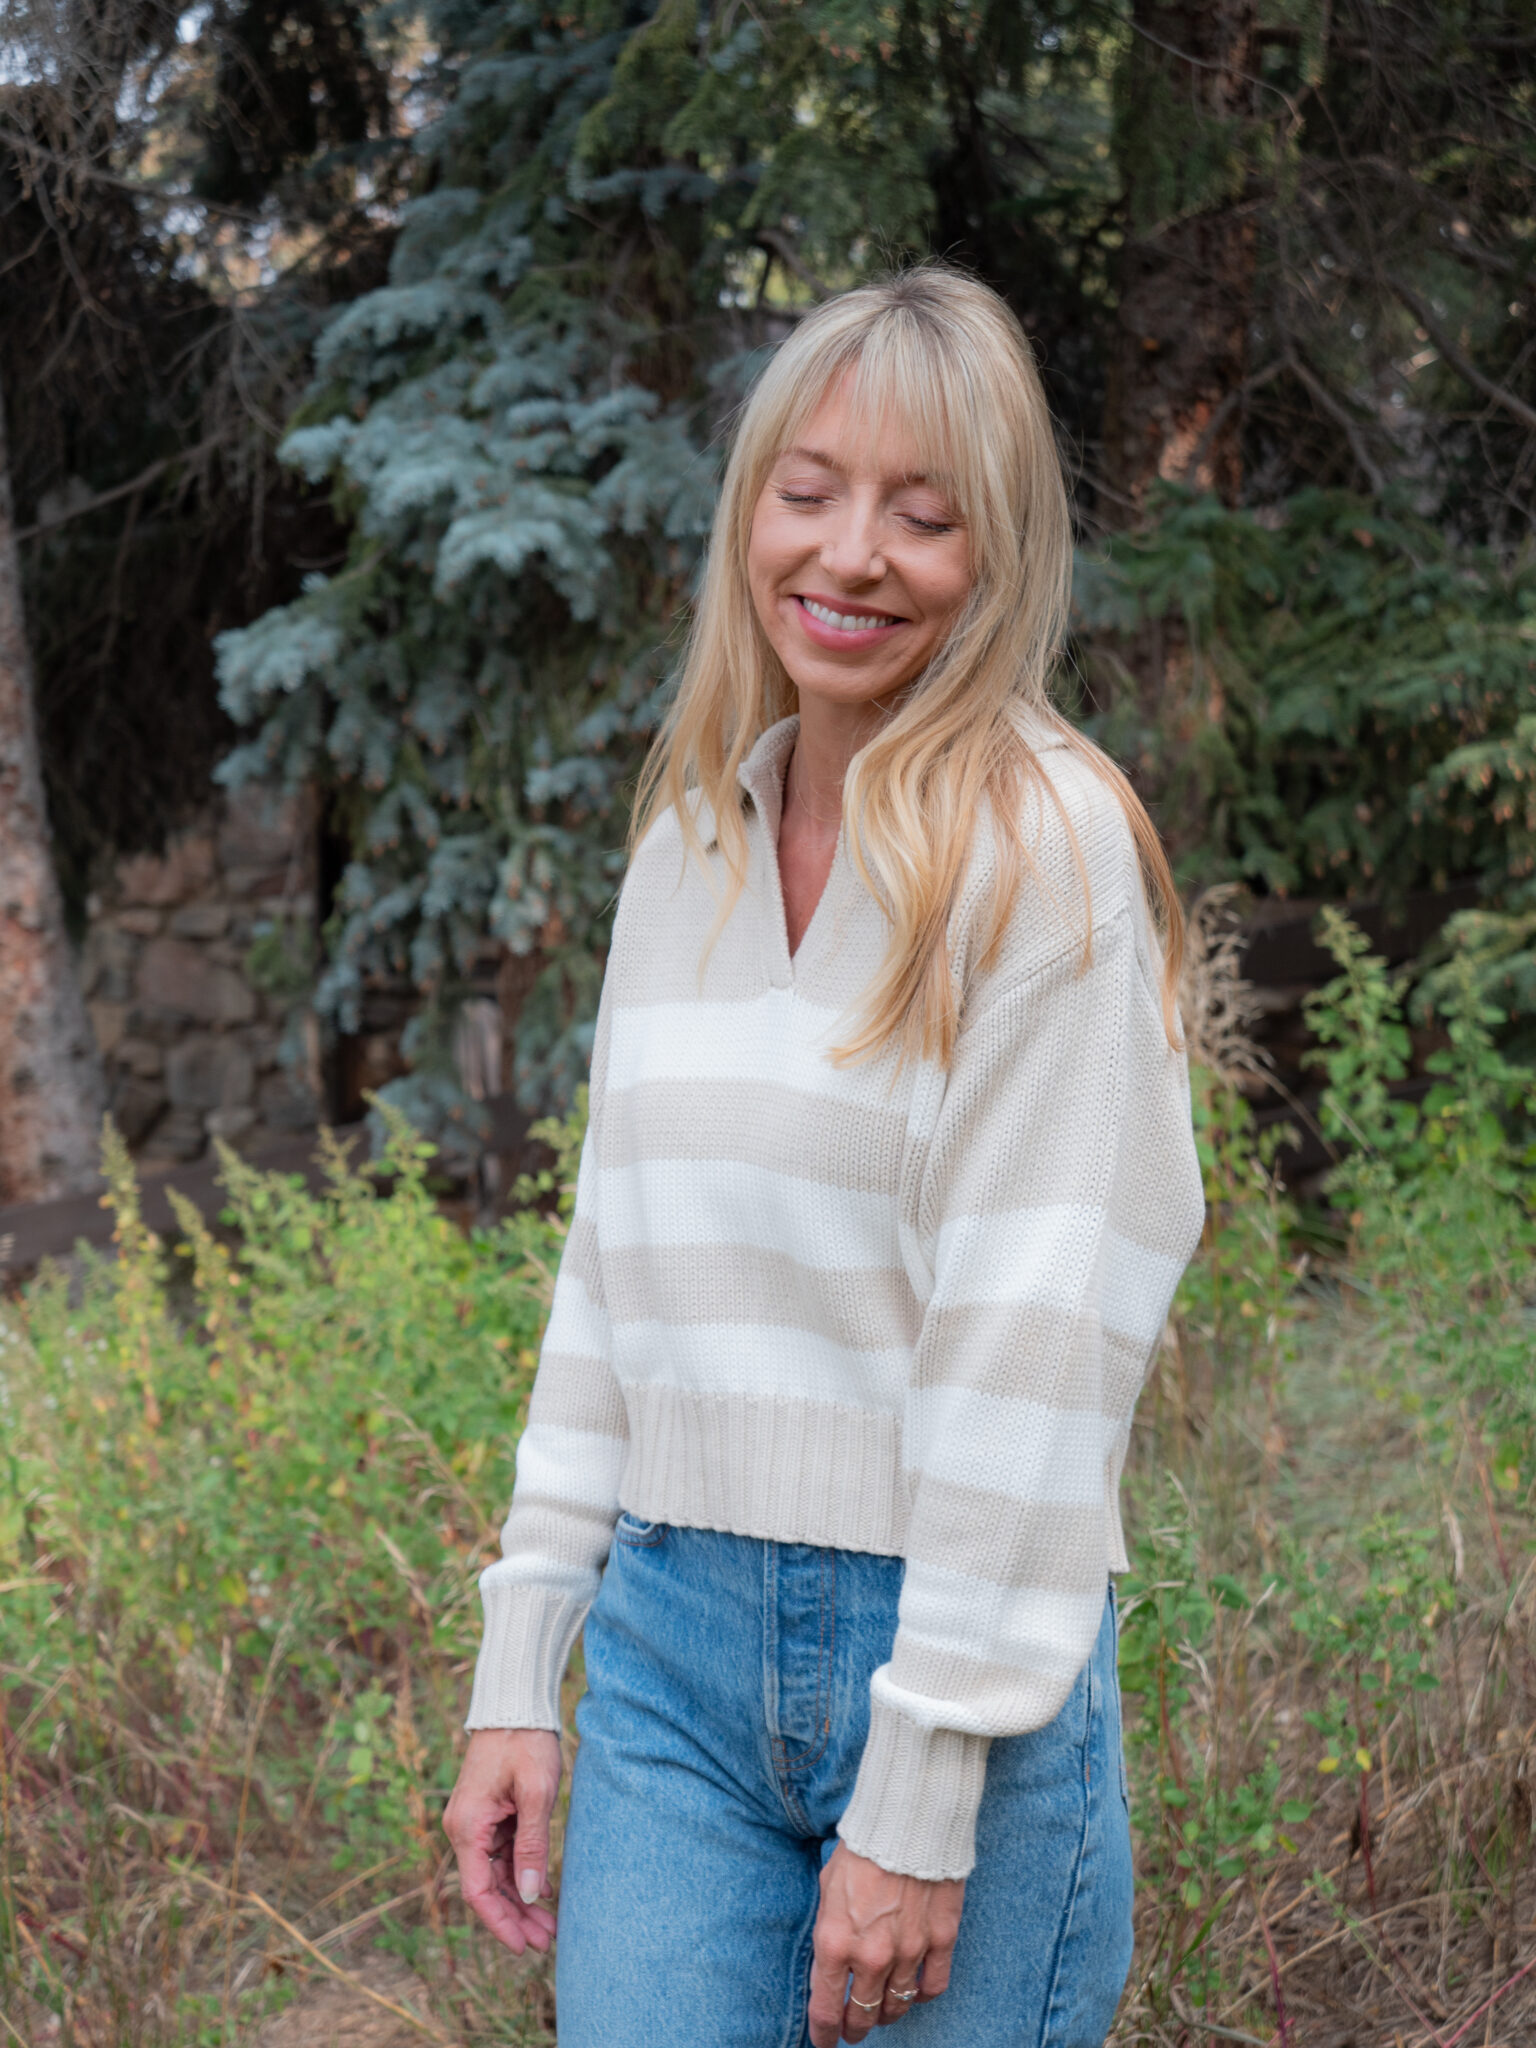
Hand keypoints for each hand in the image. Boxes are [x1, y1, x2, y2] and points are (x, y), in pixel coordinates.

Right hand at [443, 1728, 561, 1953]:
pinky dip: (521, 1873)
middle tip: (547, 1942)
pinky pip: (503, 1854)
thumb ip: (532, 1846)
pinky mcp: (489, 1814)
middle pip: (487, 1887)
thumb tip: (530, 1894)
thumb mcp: (537, 1793)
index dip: (500, 1923)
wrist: (515, 1704)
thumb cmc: (526, 1742)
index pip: (478, 1891)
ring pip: (496, 1873)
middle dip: (516, 1917)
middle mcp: (464, 1828)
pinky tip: (544, 1891)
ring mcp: (475, 1822)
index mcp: (467, 1826)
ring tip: (549, 1925)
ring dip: (520, 1899)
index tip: (523, 1947)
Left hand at [808, 1841, 964, 2042]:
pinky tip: (915, 1989)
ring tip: (882, 2010)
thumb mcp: (827, 1889)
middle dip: (854, 2028)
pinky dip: (922, 1994)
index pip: (826, 2009)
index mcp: (835, 1941)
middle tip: (853, 2030)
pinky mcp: (940, 1940)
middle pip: (863, 2015)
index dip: (824, 2034)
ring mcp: (908, 1951)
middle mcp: (871, 1955)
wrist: (907, 1818)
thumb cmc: (862, 1848)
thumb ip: (829, 1933)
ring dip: (887, 2014)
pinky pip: (933, 1987)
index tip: (825, 2041)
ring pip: (898, 2006)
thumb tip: (830, 1966)